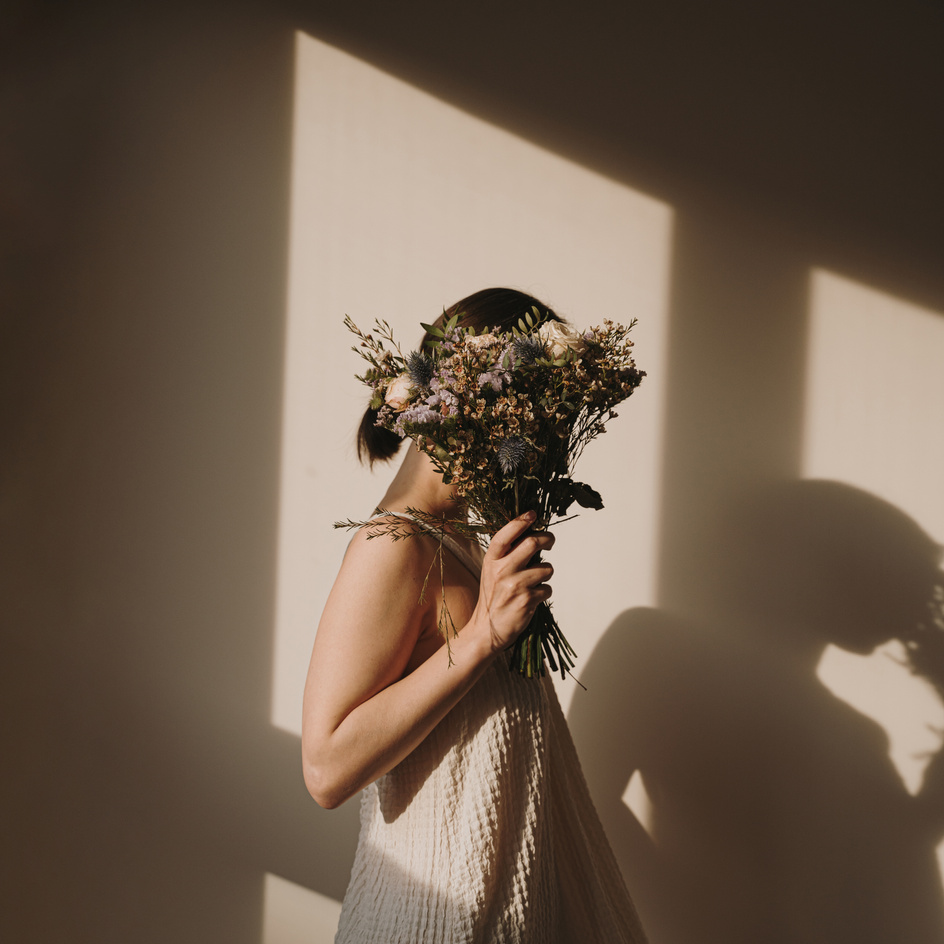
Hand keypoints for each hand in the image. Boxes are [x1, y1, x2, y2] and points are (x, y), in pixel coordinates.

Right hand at [474, 511, 554, 652]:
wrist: (486, 630)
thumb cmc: (493, 597)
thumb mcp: (491, 572)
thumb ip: (507, 555)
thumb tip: (532, 536)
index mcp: (491, 560)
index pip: (506, 534)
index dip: (520, 521)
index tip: (533, 513)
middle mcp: (502, 570)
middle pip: (533, 543)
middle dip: (547, 539)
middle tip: (550, 541)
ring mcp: (515, 585)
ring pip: (546, 568)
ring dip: (546, 573)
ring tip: (534, 582)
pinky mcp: (528, 600)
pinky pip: (548, 588)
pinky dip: (544, 592)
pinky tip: (532, 599)